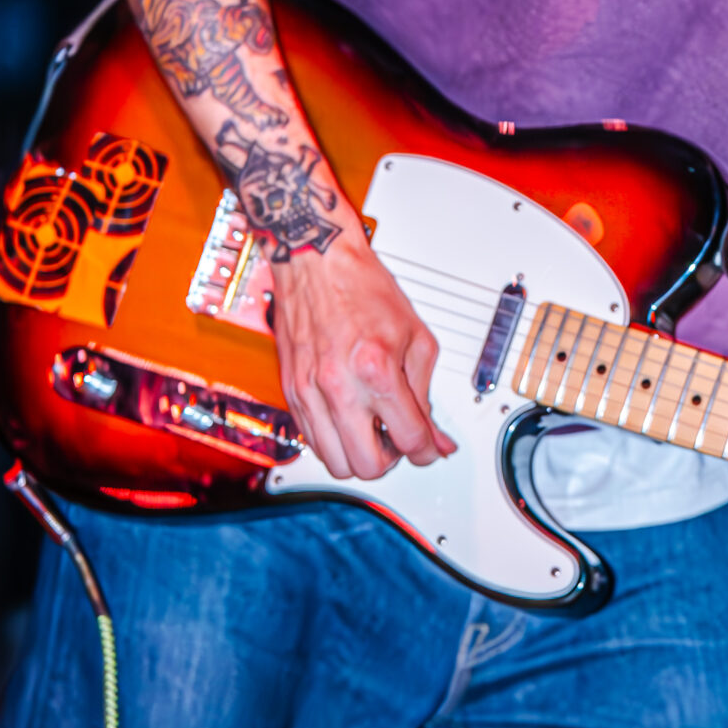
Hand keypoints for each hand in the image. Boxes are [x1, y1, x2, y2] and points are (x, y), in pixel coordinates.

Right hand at [271, 219, 454, 479]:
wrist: (315, 261)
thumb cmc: (362, 288)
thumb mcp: (414, 336)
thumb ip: (426, 392)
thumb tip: (436, 437)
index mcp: (376, 370)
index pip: (410, 439)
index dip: (428, 450)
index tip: (430, 447)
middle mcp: (339, 387)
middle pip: (369, 466)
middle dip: (392, 460)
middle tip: (398, 439)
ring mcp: (310, 393)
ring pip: (336, 462)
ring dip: (359, 456)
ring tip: (372, 431)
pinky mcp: (291, 393)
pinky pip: (312, 442)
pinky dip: (334, 442)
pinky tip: (349, 419)